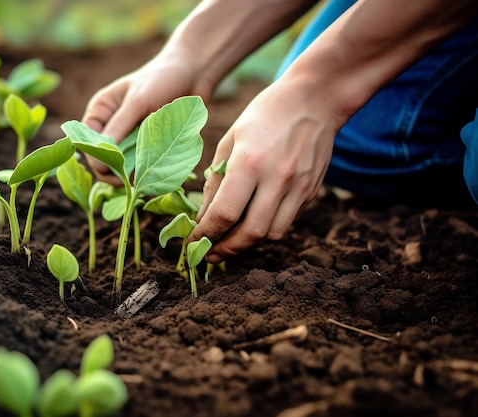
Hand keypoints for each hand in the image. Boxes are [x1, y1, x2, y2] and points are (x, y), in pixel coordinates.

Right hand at [81, 56, 206, 183]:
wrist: (194, 74)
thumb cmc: (161, 79)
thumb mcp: (138, 101)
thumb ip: (119, 126)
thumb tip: (100, 155)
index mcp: (101, 112)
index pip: (86, 142)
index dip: (96, 159)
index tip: (114, 170)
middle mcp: (111, 126)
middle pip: (103, 159)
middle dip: (115, 171)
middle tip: (134, 181)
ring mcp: (130, 137)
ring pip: (122, 166)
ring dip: (132, 174)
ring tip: (147, 179)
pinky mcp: (148, 146)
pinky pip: (142, 165)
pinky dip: (147, 172)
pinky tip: (157, 176)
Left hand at [188, 77, 338, 262]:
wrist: (315, 99)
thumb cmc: (264, 114)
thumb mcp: (230, 139)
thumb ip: (215, 180)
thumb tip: (203, 216)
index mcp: (249, 162)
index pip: (224, 213)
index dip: (205, 234)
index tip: (193, 242)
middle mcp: (277, 178)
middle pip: (250, 233)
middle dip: (226, 250)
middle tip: (210, 254)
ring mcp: (298, 187)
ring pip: (272, 234)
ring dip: (248, 244)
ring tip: (230, 243)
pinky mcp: (312, 191)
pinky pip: (287, 222)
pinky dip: (267, 230)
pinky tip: (252, 223)